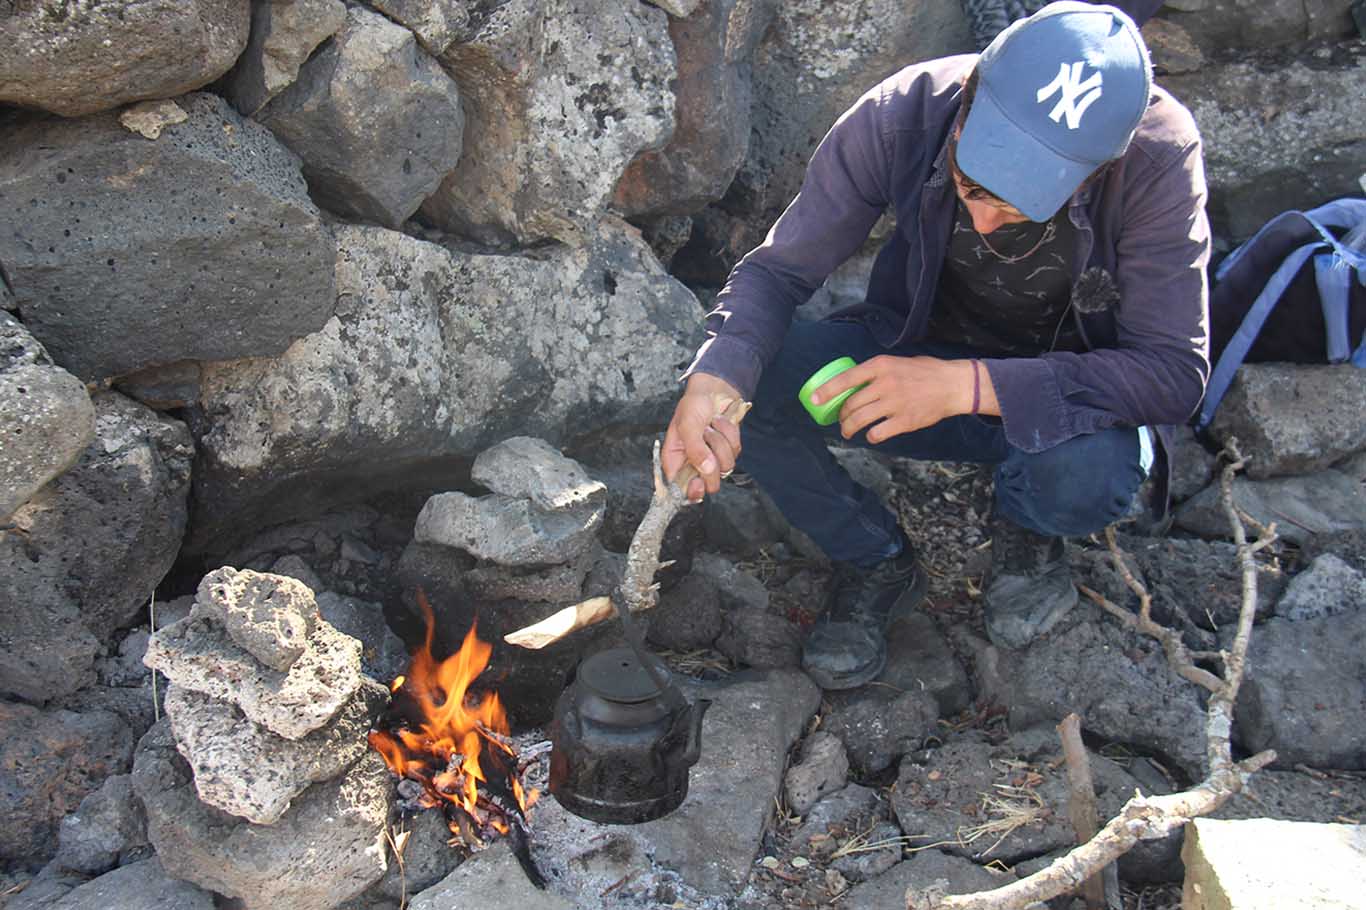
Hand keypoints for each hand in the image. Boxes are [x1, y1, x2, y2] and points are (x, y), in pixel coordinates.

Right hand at [662, 373, 743, 501]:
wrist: (716, 389)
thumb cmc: (694, 404)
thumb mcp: (687, 425)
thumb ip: (695, 449)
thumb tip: (705, 469)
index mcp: (675, 459)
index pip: (679, 487)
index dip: (689, 491)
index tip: (698, 484)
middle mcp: (693, 462)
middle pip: (707, 482)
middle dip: (712, 463)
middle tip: (707, 441)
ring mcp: (712, 457)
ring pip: (724, 466)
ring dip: (721, 441)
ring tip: (711, 426)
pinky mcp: (727, 450)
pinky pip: (735, 451)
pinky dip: (730, 434)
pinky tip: (720, 423)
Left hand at [809, 355, 979, 442]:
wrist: (953, 385)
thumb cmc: (925, 372)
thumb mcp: (897, 362)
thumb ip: (876, 372)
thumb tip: (854, 383)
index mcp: (880, 366)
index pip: (846, 379)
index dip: (826, 391)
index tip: (814, 399)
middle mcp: (885, 384)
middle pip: (851, 404)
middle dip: (841, 416)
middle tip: (840, 420)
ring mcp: (894, 404)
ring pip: (860, 421)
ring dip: (849, 429)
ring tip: (848, 432)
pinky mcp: (904, 421)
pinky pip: (877, 433)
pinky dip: (871, 437)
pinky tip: (872, 435)